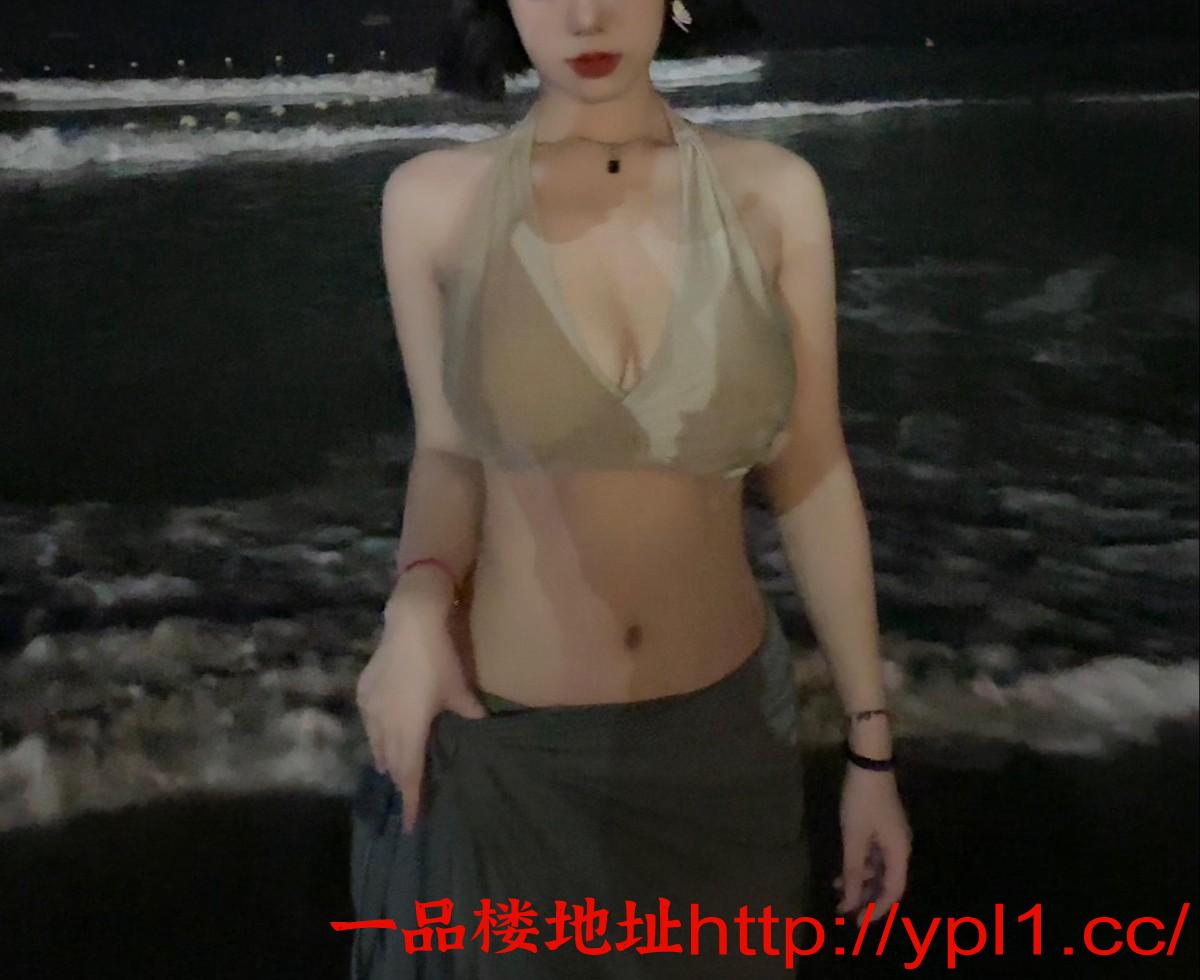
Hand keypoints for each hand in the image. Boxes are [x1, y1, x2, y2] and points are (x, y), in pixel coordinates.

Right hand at [355, 589, 485, 833]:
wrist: (410, 623)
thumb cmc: (439, 660)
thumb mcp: (460, 690)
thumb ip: (470, 713)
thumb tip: (482, 724)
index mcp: (409, 733)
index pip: (410, 777)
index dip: (412, 801)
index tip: (411, 825)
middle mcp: (385, 726)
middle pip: (391, 764)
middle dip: (400, 781)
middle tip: (407, 796)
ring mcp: (371, 708)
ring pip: (376, 743)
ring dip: (386, 758)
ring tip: (393, 769)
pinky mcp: (364, 690)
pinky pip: (369, 721)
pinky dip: (377, 732)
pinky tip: (382, 730)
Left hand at [833, 766, 911, 924]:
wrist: (868, 764)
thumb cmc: (862, 802)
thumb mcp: (854, 838)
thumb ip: (852, 871)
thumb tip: (850, 902)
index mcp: (899, 853)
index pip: (893, 891)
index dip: (877, 910)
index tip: (859, 923)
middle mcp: (899, 848)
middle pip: (886, 882)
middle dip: (865, 897)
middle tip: (844, 911)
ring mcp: (891, 837)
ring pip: (877, 869)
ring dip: (858, 880)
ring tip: (836, 890)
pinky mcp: (881, 827)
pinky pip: (872, 855)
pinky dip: (858, 864)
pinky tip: (840, 870)